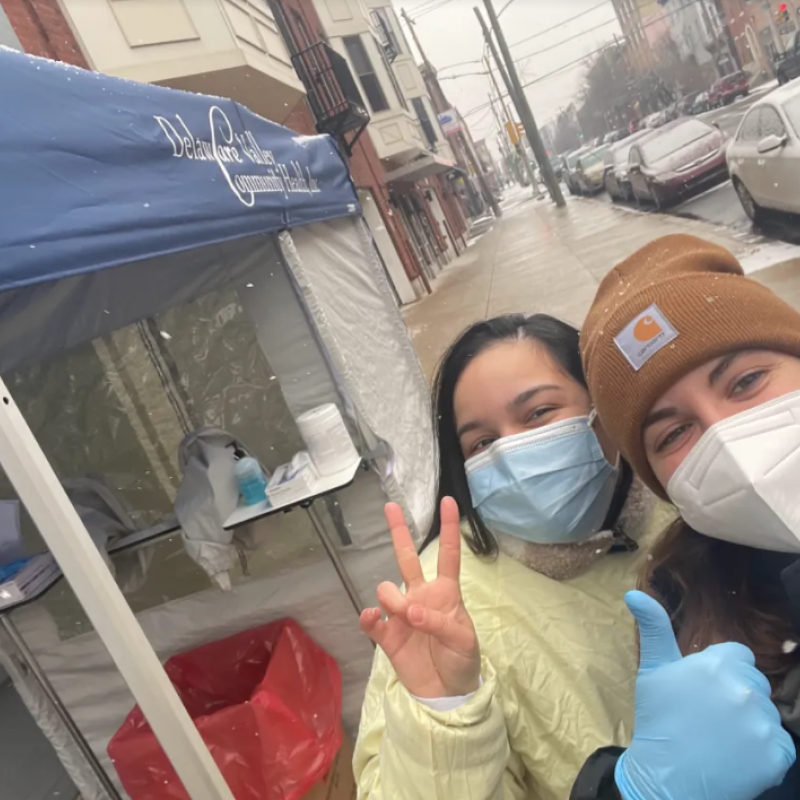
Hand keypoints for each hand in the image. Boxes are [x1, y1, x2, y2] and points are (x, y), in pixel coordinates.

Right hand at [360, 497, 480, 697]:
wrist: (446, 694)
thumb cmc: (462, 660)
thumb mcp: (463, 640)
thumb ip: (439, 622)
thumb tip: (410, 610)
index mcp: (445, 593)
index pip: (448, 554)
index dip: (450, 528)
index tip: (449, 501)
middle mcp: (421, 596)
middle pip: (407, 557)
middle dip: (399, 531)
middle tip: (391, 506)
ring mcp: (402, 614)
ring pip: (386, 589)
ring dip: (392, 597)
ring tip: (404, 615)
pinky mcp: (387, 636)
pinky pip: (372, 620)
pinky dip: (370, 617)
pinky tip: (374, 618)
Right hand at [616, 590, 795, 799]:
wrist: (665, 780)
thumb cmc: (657, 722)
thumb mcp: (652, 671)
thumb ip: (653, 628)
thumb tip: (634, 591)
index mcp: (715, 665)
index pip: (739, 655)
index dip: (721, 671)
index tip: (703, 691)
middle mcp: (744, 689)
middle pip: (755, 681)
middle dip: (737, 694)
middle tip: (709, 717)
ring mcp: (763, 723)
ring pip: (767, 712)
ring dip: (751, 723)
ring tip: (721, 739)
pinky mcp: (777, 754)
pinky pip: (781, 743)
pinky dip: (765, 752)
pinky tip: (737, 757)